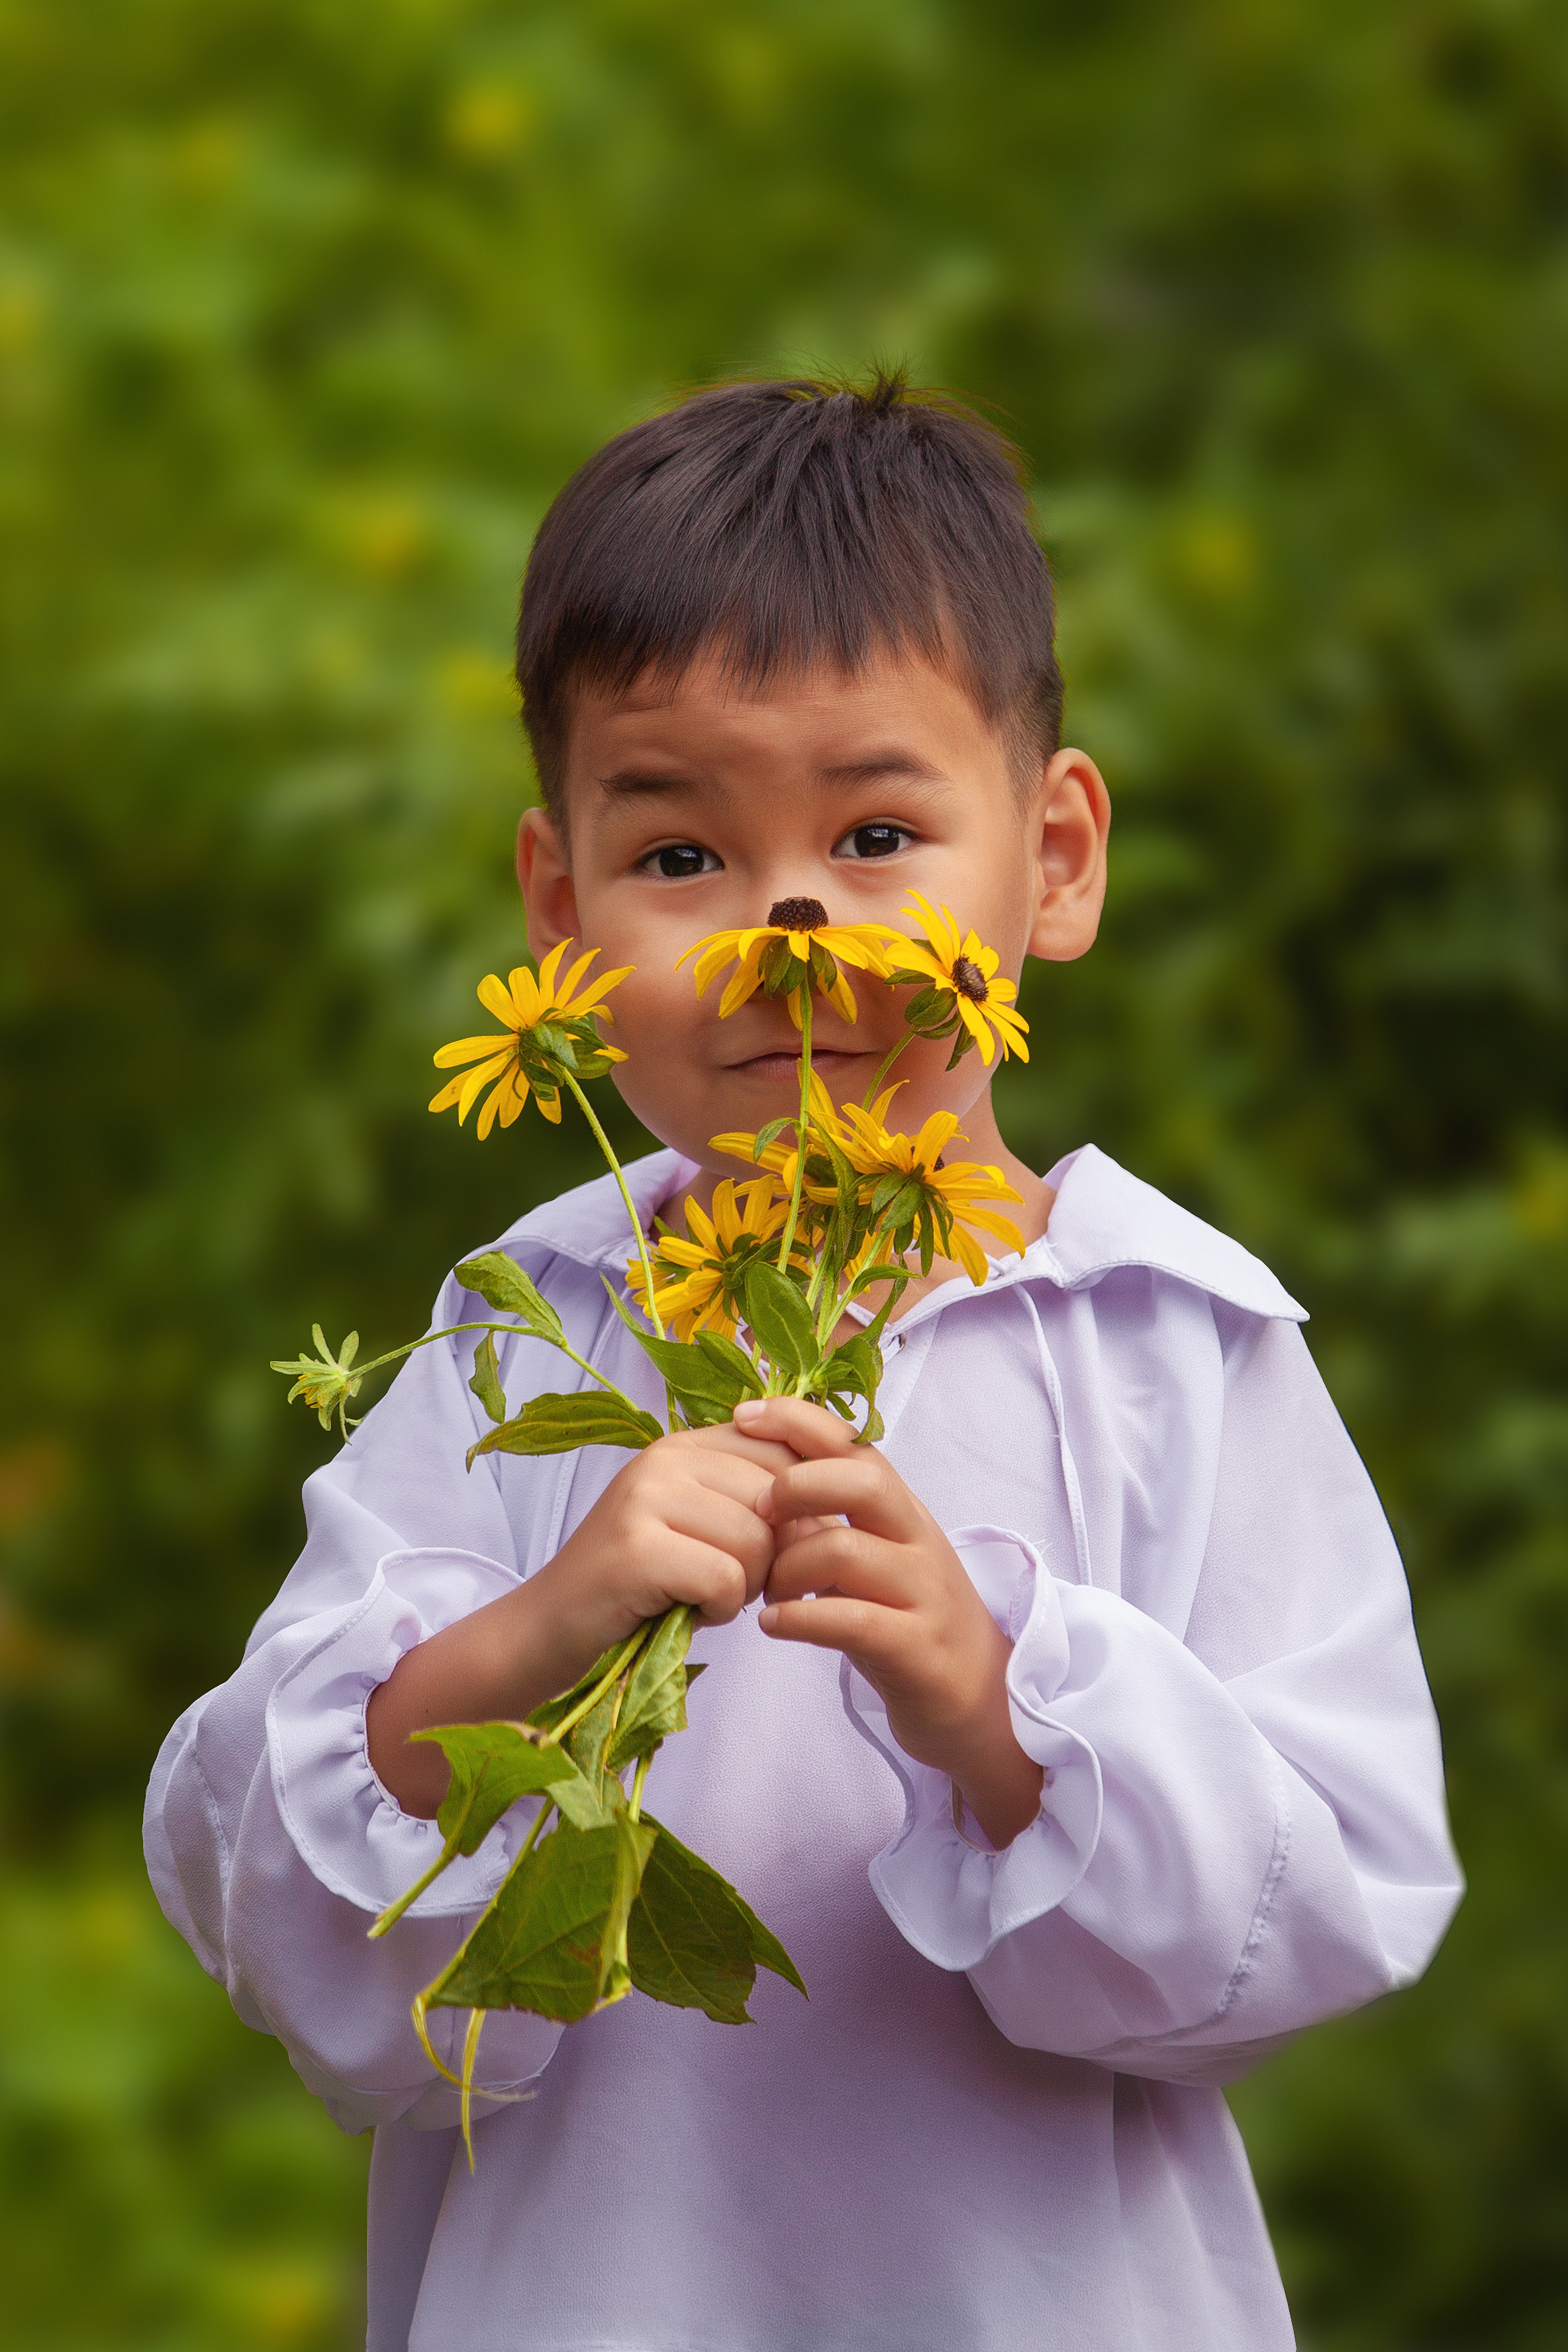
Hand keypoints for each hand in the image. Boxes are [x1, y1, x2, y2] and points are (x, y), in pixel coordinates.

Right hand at [368, 1421, 797, 1815]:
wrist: (548, 1632)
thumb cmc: (637, 1586)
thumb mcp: (696, 1524)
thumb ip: (748, 1498)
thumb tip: (829, 1503)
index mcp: (682, 1443)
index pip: (784, 1452)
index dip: (797, 1510)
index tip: (765, 1549)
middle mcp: (662, 1457)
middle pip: (778, 1501)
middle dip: (770, 1556)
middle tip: (727, 1582)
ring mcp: (645, 1499)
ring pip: (756, 1542)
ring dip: (743, 1587)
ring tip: (700, 1595)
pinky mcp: (636, 1549)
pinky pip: (724, 1580)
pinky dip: (717, 1610)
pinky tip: (686, 1612)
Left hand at [736, 1396, 1044, 1849]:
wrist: (980, 1703)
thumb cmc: (910, 1624)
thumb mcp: (874, 1561)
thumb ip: (829, 1522)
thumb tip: (758, 1485)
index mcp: (904, 1512)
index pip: (856, 1445)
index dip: (800, 1421)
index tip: (745, 1414)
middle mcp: (919, 1541)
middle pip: (863, 1481)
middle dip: (797, 1485)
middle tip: (756, 1515)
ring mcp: (922, 1594)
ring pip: (846, 1550)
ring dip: (786, 1567)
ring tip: (765, 1592)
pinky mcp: (917, 1649)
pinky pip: (851, 1620)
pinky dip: (801, 1619)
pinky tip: (773, 1626)